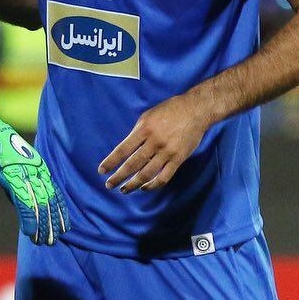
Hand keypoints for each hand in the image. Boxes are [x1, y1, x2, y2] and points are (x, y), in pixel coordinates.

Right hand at [0, 112, 69, 244]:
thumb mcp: (15, 167)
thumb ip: (21, 184)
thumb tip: (24, 202)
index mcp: (40, 169)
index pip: (55, 194)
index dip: (60, 212)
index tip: (66, 227)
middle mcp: (37, 172)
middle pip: (49, 202)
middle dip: (53, 223)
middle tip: (55, 240)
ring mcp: (26, 174)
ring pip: (39, 204)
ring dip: (42, 225)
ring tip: (45, 241)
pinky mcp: (13, 177)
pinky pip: (23, 201)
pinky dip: (28, 217)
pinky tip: (31, 231)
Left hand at [98, 94, 212, 192]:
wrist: (196, 110)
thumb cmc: (170, 110)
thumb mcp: (148, 115)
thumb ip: (138, 132)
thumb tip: (127, 149)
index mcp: (144, 129)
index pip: (123, 149)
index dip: (111, 162)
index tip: (102, 171)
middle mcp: (154, 142)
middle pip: (133, 164)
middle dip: (119, 176)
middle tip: (109, 185)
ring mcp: (167, 152)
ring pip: (147, 174)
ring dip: (133, 184)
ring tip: (124, 189)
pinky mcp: (178, 159)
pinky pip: (164, 177)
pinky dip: (153, 185)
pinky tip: (145, 187)